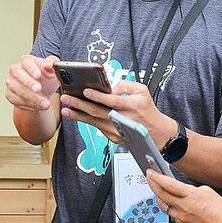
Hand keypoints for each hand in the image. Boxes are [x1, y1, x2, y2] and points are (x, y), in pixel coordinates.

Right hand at [5, 54, 59, 110]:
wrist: (43, 92)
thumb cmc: (46, 78)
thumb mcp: (53, 71)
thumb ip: (53, 65)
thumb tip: (48, 65)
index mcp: (27, 61)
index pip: (27, 62)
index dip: (32, 69)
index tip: (38, 75)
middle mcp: (16, 70)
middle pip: (18, 74)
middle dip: (29, 83)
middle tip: (39, 89)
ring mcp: (11, 82)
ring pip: (18, 90)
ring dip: (32, 98)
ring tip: (45, 103)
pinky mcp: (9, 94)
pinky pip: (17, 100)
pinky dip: (29, 105)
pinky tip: (38, 106)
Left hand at [60, 79, 176, 146]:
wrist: (155, 132)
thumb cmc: (147, 110)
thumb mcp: (142, 91)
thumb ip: (126, 85)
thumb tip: (109, 87)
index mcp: (131, 106)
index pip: (112, 100)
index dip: (98, 96)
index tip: (86, 91)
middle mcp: (122, 119)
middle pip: (98, 111)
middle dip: (80, 104)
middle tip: (67, 97)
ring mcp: (116, 130)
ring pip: (94, 121)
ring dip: (78, 114)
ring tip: (66, 107)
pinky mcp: (112, 137)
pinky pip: (96, 127)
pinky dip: (84, 120)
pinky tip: (75, 114)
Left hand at [146, 169, 221, 222]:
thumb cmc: (220, 211)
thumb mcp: (207, 191)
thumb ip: (190, 188)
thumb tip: (180, 188)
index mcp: (192, 196)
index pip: (168, 184)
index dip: (156, 177)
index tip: (150, 172)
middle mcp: (184, 207)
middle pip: (161, 194)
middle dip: (153, 184)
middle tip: (149, 177)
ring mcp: (181, 217)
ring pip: (164, 205)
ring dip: (159, 196)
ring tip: (159, 189)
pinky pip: (171, 213)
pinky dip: (169, 206)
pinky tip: (171, 202)